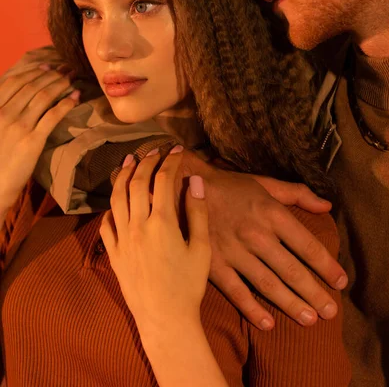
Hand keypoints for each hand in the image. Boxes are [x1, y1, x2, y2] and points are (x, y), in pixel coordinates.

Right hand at [0, 64, 79, 210]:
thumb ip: (4, 110)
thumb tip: (22, 95)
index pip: (14, 81)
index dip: (33, 71)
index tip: (48, 66)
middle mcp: (4, 114)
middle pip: (32, 86)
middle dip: (52, 74)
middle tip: (67, 68)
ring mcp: (19, 127)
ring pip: (44, 97)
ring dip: (61, 84)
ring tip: (73, 78)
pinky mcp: (33, 141)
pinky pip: (53, 116)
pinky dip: (66, 103)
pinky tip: (76, 97)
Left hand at [100, 147, 210, 333]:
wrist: (165, 319)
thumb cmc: (188, 285)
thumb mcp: (202, 248)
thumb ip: (197, 212)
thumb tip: (194, 181)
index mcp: (161, 222)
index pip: (163, 179)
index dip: (170, 160)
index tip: (176, 148)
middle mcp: (137, 225)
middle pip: (137, 183)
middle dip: (146, 161)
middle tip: (153, 150)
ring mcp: (121, 239)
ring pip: (117, 198)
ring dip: (123, 176)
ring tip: (128, 162)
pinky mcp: (113, 254)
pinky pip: (106, 224)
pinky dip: (110, 208)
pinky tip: (115, 203)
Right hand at [180, 150, 347, 329]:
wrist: (185, 186)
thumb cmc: (229, 186)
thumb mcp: (264, 183)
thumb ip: (297, 193)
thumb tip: (326, 204)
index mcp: (271, 213)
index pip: (307, 244)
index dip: (326, 265)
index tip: (340, 281)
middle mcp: (256, 234)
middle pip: (291, 270)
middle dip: (314, 293)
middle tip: (331, 312)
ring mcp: (234, 251)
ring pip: (268, 284)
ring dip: (291, 304)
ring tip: (309, 320)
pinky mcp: (213, 264)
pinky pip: (236, 291)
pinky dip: (252, 309)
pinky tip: (268, 323)